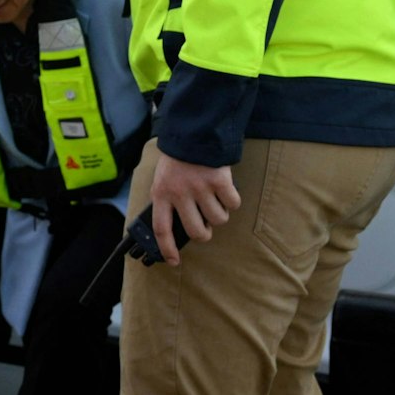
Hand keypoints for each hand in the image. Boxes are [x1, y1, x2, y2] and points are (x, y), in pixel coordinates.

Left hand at [147, 151, 241, 265]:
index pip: (162, 228)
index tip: (173, 261)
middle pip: (196, 230)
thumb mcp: (163, 180)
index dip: (167, 248)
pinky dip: (232, 200)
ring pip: (218, 219)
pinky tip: (224, 189)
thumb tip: (178, 229)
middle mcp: (180, 193)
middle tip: (205, 226)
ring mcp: (200, 187)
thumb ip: (168, 201)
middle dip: (204, 234)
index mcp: (161, 194)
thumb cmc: (177, 161)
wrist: (193, 133)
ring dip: (219, 214)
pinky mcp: (219, 180)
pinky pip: (232, 204)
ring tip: (213, 200)